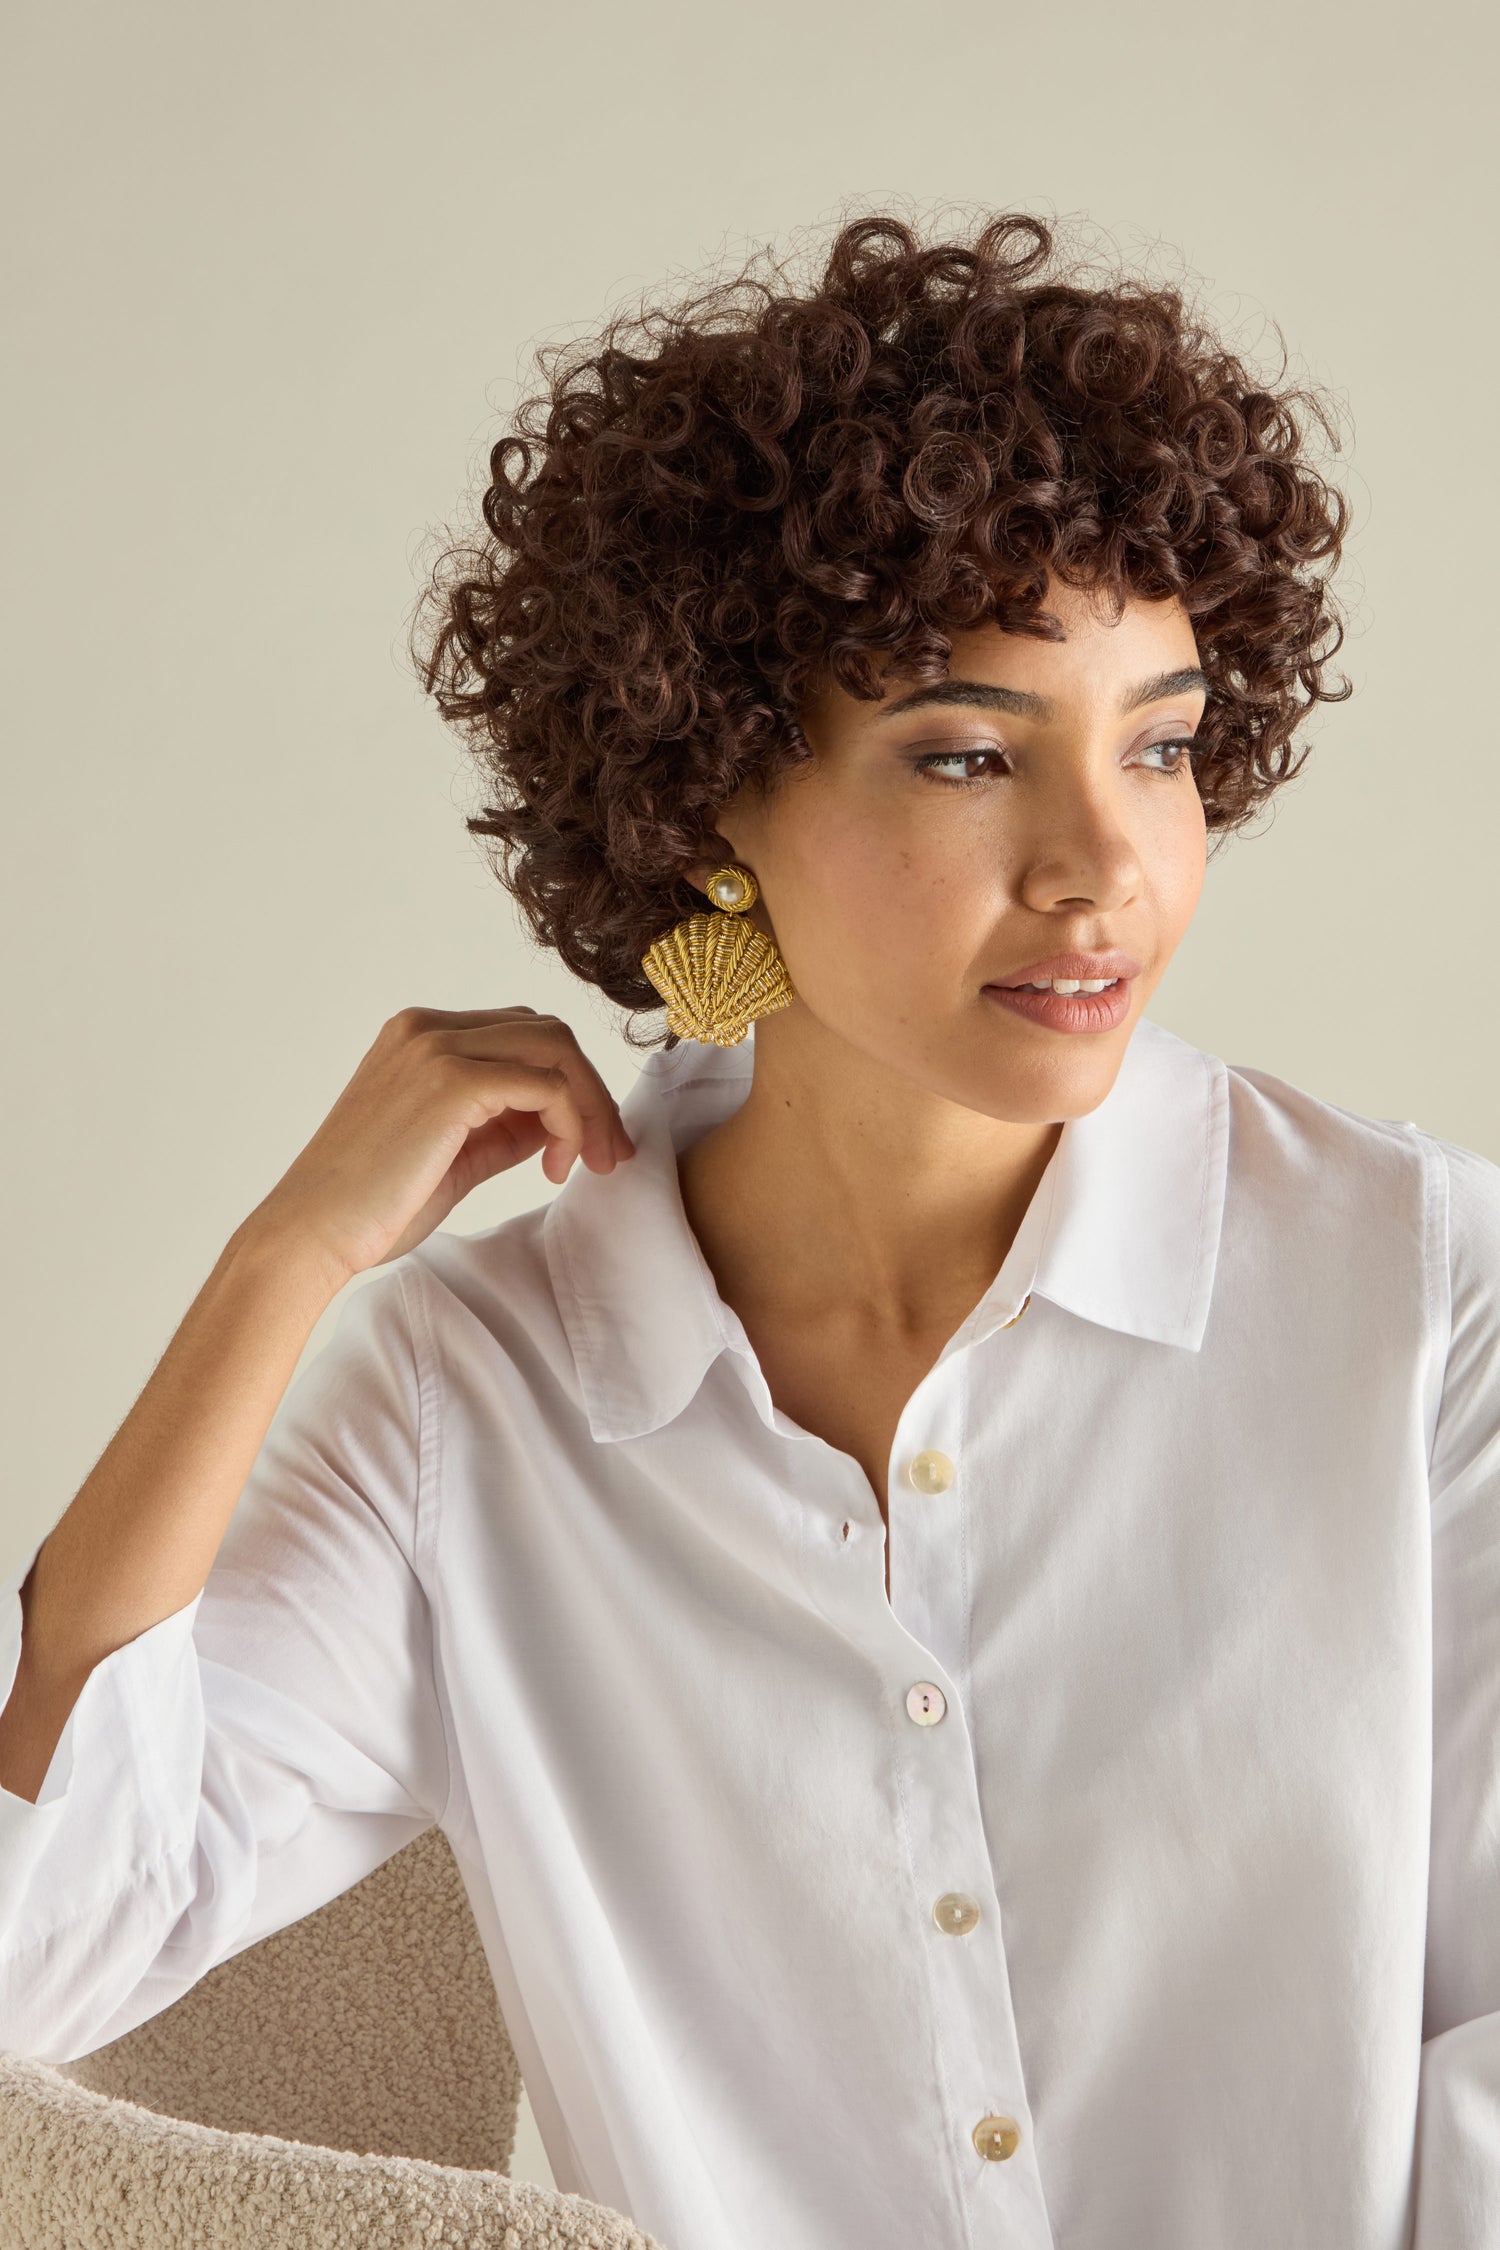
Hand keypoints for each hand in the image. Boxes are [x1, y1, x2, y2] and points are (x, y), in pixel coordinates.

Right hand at [238, 1005, 635, 1283]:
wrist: (311, 1234)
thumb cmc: (372, 1208)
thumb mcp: (452, 1156)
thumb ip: (502, 1128)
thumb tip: (558, 1120)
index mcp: (418, 1037)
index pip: (521, 1035)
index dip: (566, 1084)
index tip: (581, 1147)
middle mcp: (426, 1028)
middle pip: (546, 1032)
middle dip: (590, 1091)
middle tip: (608, 1154)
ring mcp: (436, 1049)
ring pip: (556, 1049)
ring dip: (590, 1106)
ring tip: (591, 1162)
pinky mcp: (450, 1082)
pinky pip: (546, 1086)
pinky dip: (569, 1123)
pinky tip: (555, 1167)